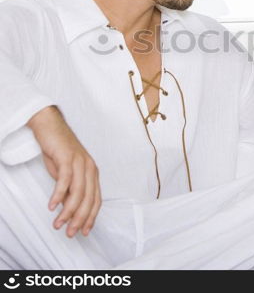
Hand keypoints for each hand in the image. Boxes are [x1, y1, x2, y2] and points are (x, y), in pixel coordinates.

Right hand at [27, 106, 101, 237]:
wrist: (51, 126)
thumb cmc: (58, 150)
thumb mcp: (67, 173)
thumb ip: (71, 188)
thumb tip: (69, 208)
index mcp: (92, 172)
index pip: (96, 199)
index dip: (91, 217)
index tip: (85, 231)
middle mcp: (90, 167)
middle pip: (88, 198)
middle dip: (80, 219)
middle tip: (70, 233)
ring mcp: (80, 162)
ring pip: (78, 192)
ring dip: (68, 211)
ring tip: (58, 223)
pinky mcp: (67, 157)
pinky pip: (65, 180)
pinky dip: (59, 194)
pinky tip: (52, 205)